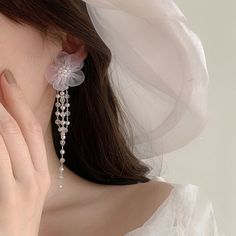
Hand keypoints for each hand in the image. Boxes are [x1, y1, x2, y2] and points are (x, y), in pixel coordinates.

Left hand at [0, 70, 50, 235]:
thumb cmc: (10, 224)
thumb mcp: (20, 192)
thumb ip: (15, 162)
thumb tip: (5, 130)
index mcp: (40, 174)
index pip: (32, 129)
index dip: (19, 101)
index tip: (7, 79)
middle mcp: (35, 177)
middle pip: (20, 127)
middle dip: (6, 97)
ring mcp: (22, 188)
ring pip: (7, 136)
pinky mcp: (8, 197)